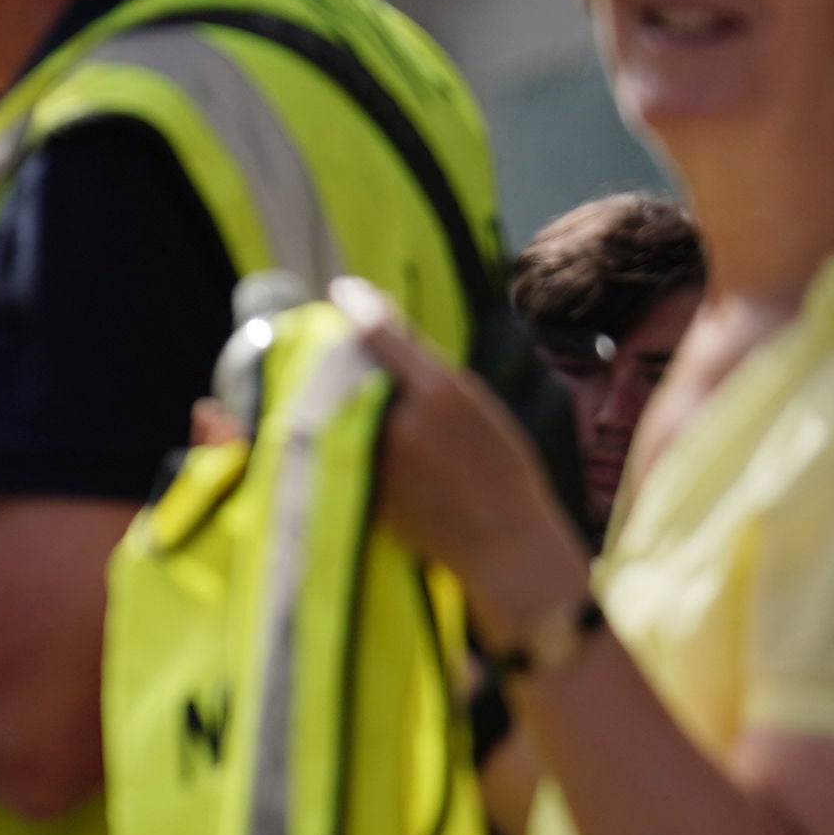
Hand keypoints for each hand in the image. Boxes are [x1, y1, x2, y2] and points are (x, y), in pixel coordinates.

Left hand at [336, 280, 588, 639]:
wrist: (503, 544)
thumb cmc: (502, 475)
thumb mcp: (480, 412)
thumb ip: (435, 381)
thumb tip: (393, 348)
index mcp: (440, 390)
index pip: (384, 334)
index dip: (359, 306)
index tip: (341, 291)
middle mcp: (401, 417)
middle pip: (351, 367)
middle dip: (342, 355)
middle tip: (330, 342)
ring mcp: (377, 453)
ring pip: (338, 404)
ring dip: (333, 393)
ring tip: (334, 388)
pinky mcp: (363, 482)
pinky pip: (337, 443)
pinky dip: (335, 430)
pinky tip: (341, 429)